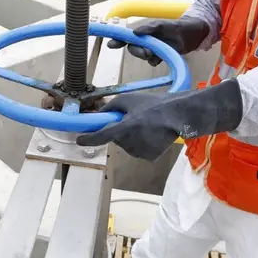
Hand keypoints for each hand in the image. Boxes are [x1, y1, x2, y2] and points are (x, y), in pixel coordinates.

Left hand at [76, 79, 243, 161]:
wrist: (179, 116)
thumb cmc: (153, 105)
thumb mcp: (128, 99)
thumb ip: (111, 107)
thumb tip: (98, 114)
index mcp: (125, 128)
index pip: (101, 137)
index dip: (88, 139)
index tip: (79, 140)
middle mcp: (131, 143)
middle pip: (115, 139)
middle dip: (118, 131)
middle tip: (131, 119)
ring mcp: (140, 152)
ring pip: (126, 145)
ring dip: (130, 137)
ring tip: (144, 125)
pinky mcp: (148, 157)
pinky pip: (137, 150)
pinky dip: (140, 143)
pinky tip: (151, 134)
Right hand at [108, 17, 209, 65]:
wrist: (195, 35)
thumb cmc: (180, 26)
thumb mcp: (165, 25)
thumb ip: (150, 28)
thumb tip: (135, 32)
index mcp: (145, 30)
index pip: (127, 35)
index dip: (118, 39)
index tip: (111, 44)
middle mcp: (146, 39)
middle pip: (133, 48)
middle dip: (137, 52)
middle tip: (147, 53)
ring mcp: (153, 48)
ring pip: (142, 55)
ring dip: (147, 56)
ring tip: (157, 53)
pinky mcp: (160, 55)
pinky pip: (152, 61)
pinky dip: (155, 60)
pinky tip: (161, 57)